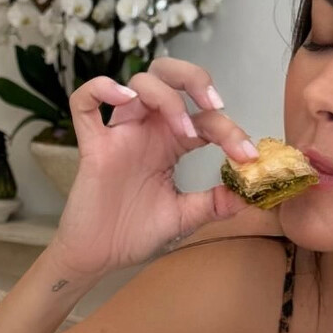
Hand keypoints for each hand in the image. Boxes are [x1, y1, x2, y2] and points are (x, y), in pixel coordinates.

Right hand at [46, 57, 259, 281]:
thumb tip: (248, 194)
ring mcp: (119, 134)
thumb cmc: (135, 233)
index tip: (247, 156)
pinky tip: (123, 99)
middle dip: (194, 78)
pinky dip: (101, 88)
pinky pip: (84, 103)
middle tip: (213, 105)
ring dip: (168, 98)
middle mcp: (147, 130)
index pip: (205, 119)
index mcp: (171, 143)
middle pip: (168, 75)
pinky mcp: (92, 146)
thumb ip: (214, 203)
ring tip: (184, 131)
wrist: (100, 257)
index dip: (230, 131)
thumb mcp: (184, 217)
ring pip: (139, 83)